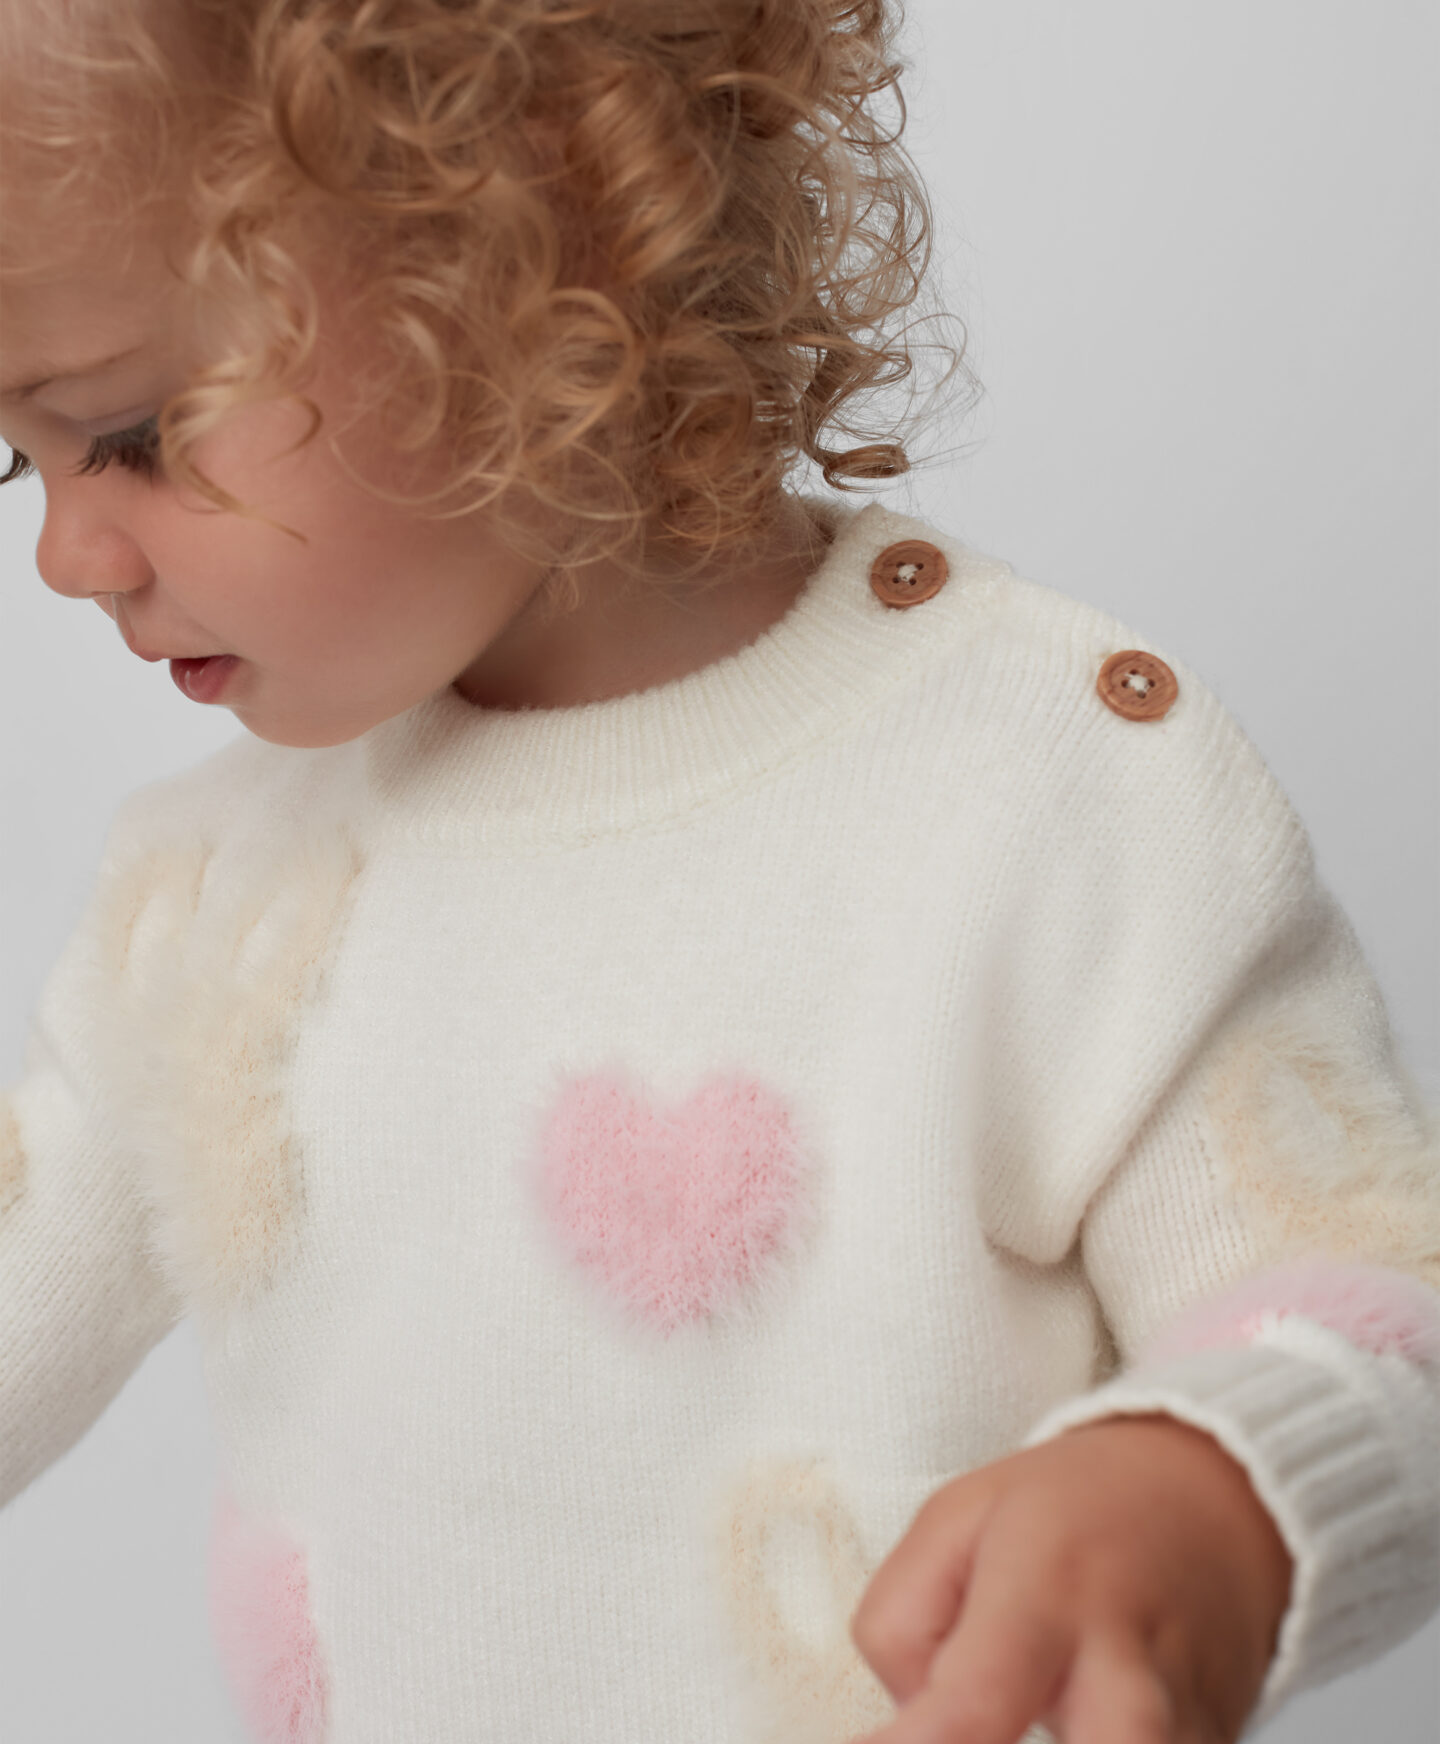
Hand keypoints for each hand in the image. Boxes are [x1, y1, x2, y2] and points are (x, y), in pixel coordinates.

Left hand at [846, 1413, 1293, 1743]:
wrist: (1218, 1501)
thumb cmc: (1075, 1509)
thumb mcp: (958, 1517)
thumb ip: (902, 1621)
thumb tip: (909, 1724)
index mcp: (1047, 1586)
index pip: (974, 1706)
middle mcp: (1127, 1666)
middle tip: (961, 1732)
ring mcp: (1185, 1724)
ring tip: (1024, 1717)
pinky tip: (1068, 1723)